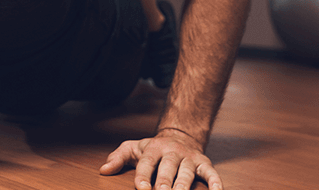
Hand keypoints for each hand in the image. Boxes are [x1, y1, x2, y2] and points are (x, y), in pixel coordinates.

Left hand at [99, 129, 221, 189]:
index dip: (143, 175)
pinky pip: (211, 173)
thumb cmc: (153, 148)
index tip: (141, 188)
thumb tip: (104, 169)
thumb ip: (118, 157)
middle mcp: (172, 152)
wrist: (180, 135)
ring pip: (186, 172)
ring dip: (183, 185)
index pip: (147, 162)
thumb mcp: (134, 148)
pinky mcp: (203, 163)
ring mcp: (188, 158)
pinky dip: (214, 182)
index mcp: (153, 149)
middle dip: (164, 182)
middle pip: (168, 168)